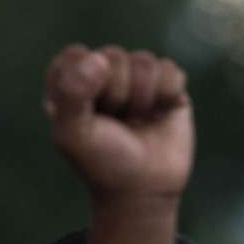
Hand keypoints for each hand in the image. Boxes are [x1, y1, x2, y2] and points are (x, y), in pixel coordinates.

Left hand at [45, 45, 192, 202]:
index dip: (85, 83)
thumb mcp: (73, 133)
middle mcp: (104, 76)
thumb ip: (72, 92)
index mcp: (73, 82)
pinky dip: (167, 94)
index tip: (88, 114)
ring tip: (138, 120)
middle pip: (113, 56)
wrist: (145, 188)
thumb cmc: (103, 162)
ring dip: (143, 97)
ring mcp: (137, 80)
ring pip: (144, 61)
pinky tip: (160, 114)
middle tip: (117, 121)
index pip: (76, 55)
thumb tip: (99, 58)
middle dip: (118, 93)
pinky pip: (170, 70)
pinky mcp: (168, 87)